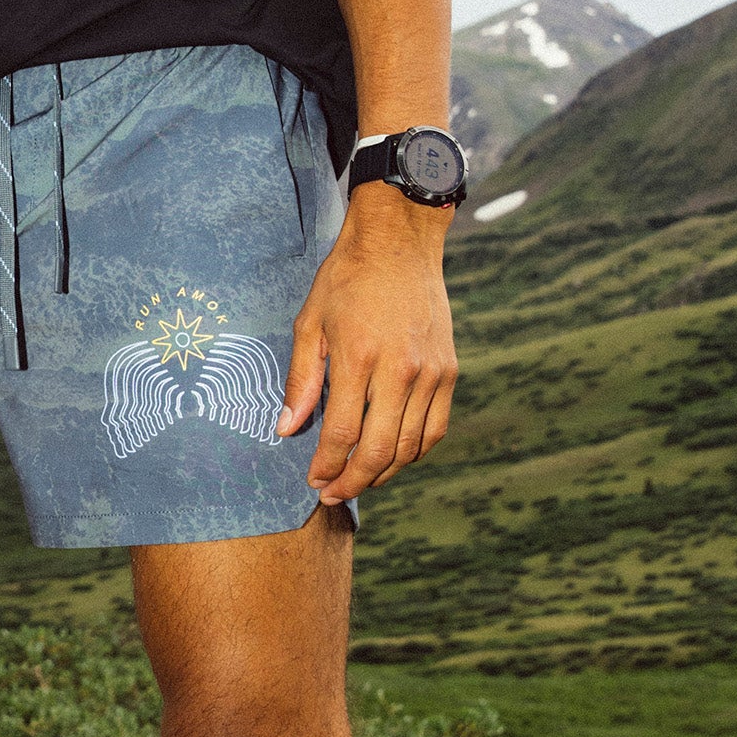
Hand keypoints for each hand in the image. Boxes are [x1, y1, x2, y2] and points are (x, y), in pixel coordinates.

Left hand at [277, 183, 457, 505]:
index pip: (343, 432)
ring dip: (383, 473)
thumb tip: (287, 428)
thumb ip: (301, 378)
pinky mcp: (449, 371)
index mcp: (359, 355)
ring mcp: (431, 372)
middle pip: (380, 450)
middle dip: (352, 480)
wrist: (399, 242)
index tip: (313, 480)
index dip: (326, 464)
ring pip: (410, 447)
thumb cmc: (347, 278)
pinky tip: (393, 458)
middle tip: (332, 493)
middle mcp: (400, 369)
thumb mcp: (311, 320)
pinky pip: (435, 429)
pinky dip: (414, 452)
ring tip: (358, 480)